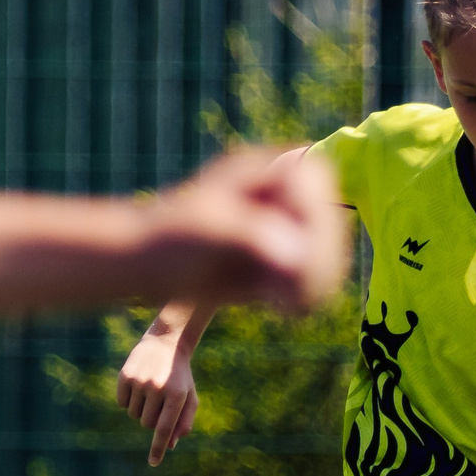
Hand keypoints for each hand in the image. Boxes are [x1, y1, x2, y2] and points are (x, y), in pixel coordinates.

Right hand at [118, 328, 199, 465]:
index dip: (158, 448)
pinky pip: (121, 403)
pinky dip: (128, 399)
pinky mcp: (125, 375)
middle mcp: (158, 388)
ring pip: (133, 414)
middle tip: (159, 401)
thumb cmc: (180, 377)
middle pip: (147, 424)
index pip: (164, 429)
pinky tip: (138, 384)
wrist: (166, 342)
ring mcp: (140, 381)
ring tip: (150, 390)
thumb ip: (183, 422)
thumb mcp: (188, 397)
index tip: (153, 463)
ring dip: (140, 408)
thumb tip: (170, 445)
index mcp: (177, 396)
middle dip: (152, 419)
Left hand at [148, 150, 344, 313]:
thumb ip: (253, 239)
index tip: (287, 246)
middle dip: (318, 256)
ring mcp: (282, 228)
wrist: (144, 266)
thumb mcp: (206, 233)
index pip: (316, 179)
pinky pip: (315, 279)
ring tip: (280, 301)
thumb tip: (295, 259)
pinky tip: (277, 305)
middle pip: (331, 220)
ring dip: (315, 280)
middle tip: (285, 288)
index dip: (314, 213)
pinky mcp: (280, 261)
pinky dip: (304, 295)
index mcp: (260, 171)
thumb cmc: (165, 240)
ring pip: (330, 254)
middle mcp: (277, 196)